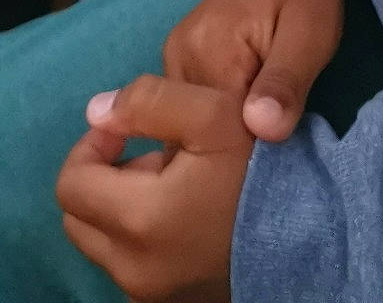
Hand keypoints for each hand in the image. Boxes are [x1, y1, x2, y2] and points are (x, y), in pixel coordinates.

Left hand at [56, 75, 251, 302]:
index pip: (70, 184)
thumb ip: (146, 100)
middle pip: (79, 217)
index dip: (91, 145)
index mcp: (136, 221)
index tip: (126, 129)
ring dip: (123, 206)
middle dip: (104, 177)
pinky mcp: (170, 301)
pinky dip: (142, 235)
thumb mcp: (211, 112)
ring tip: (174, 182)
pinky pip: (131, 263)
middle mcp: (133, 269)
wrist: (312, 233)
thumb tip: (97, 112)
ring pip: (104, 242)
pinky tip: (184, 212)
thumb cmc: (259, 171)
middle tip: (151, 154)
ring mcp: (151, 292)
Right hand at [163, 0, 348, 140]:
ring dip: (226, 134)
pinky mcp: (184, 55)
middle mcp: (179, 56)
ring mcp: (177, 55)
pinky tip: (247, 117)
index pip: (215, 133)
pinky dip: (219, 117)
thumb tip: (262, 131)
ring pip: (194, 121)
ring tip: (263, 132)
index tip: (277, 160)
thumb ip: (285, 82)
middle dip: (234, 147)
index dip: (248, 153)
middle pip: (199, 129)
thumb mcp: (310, 35)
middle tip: (275, 142)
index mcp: (207, 52)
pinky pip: (195, 103)